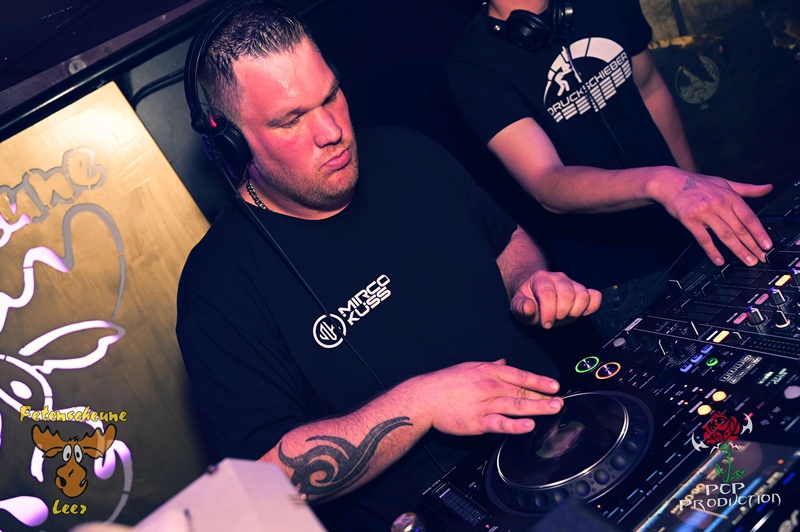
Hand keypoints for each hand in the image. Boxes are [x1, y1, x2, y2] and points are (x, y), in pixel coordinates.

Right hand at [407, 359, 562, 435]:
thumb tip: (503, 362)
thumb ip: (490, 366)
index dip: (539, 380)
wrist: (425, 397)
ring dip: (537, 408)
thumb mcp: (469, 367)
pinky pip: (500, 424)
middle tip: (561, 401)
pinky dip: (516, 425)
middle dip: (544, 396)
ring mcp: (485, 404)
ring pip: (516, 405)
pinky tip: (529, 426)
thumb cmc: (446, 382)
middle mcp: (490, 386)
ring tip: (554, 409)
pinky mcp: (477, 422)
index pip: (520, 375)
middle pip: (522, 391)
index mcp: (489, 372)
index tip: (554, 385)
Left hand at [510, 270, 601, 327]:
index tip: (545, 324)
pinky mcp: (583, 291)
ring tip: (565, 316)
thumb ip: (520, 307)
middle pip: (567, 294)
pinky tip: (582, 313)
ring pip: (583, 295)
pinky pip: (595, 296)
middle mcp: (558, 278)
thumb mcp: (517, 306)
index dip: (548, 311)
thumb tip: (528, 308)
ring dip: (575, 311)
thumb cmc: (528, 302)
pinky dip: (593, 306)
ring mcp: (572, 283)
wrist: (536, 296)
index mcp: (540, 279)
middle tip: (554, 319)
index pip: (548, 293)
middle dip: (561, 313)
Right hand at [654, 169, 772, 265]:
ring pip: (725, 235)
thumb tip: (768, 188)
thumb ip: (747, 188)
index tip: (767, 245)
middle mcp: (719, 203)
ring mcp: (704, 212)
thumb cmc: (696, 183)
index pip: (749, 217)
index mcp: (729, 196)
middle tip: (761, 258)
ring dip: (738, 250)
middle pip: (739, 228)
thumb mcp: (724, 182)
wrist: (669, 182)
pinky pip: (704, 239)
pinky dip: (712, 251)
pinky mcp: (690, 220)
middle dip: (752, 245)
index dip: (760, 232)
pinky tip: (719, 260)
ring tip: (747, 260)